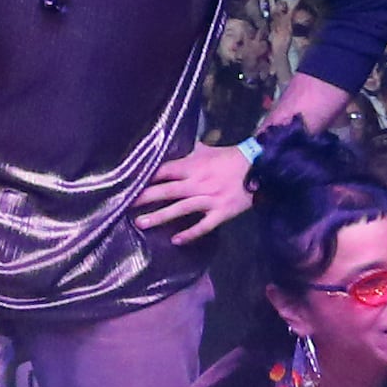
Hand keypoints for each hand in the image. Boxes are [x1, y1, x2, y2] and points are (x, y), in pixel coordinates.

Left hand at [137, 139, 259, 241]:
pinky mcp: (222, 212)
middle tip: (126, 204)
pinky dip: (190, 233)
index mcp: (193, 166)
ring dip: (160, 216)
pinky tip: (176, 241)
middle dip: (145, 197)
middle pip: (167, 190)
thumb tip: (170, 145)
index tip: (130, 183)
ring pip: (181, 209)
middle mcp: (198, 183)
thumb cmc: (230, 158)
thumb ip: (188, 150)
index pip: (164, 171)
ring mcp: (210, 199)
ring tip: (141, 223)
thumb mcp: (207, 149)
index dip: (147, 177)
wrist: (260, 166)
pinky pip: (204, 225)